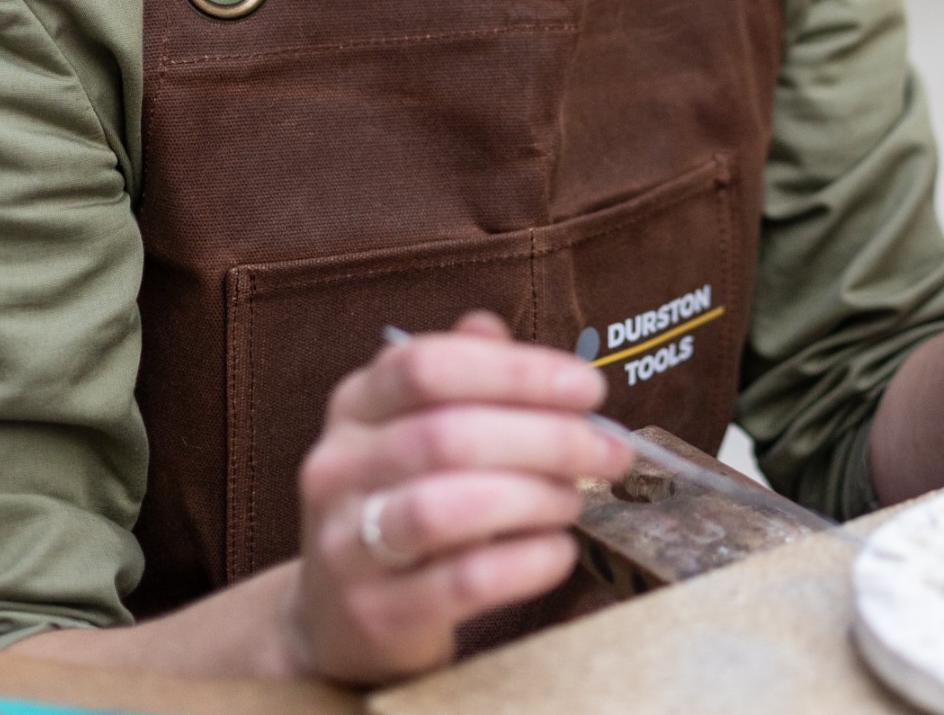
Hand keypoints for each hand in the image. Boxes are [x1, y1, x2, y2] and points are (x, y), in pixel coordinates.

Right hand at [287, 310, 630, 683]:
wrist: (335, 617)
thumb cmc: (400, 500)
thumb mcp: (413, 426)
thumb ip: (458, 375)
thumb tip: (495, 327)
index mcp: (354, 405)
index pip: (425, 365)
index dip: (515, 370)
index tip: (587, 387)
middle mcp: (339, 467)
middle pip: (448, 435)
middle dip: (547, 438)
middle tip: (608, 452)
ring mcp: (348, 545)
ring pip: (446, 508)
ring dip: (534, 497)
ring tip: (574, 499)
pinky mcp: (375, 614)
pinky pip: (464, 582)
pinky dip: (526, 562)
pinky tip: (558, 551)